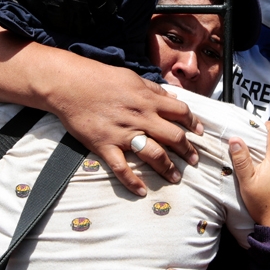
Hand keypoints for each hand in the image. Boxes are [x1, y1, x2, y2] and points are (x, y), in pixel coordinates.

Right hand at [52, 59, 203, 196]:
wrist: (69, 85)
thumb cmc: (100, 78)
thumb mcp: (132, 78)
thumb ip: (154, 90)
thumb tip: (172, 97)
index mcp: (148, 100)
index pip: (180, 112)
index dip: (193, 123)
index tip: (199, 133)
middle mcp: (141, 118)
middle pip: (173, 137)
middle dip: (187, 150)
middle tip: (194, 161)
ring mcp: (123, 133)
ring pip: (154, 154)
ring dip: (167, 168)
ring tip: (175, 178)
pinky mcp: (105, 146)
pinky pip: (121, 168)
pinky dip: (132, 182)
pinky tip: (141, 191)